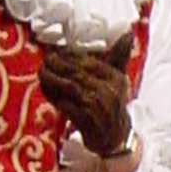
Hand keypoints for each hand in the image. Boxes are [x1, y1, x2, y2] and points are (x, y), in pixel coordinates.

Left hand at [38, 32, 133, 156]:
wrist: (115, 138)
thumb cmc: (114, 105)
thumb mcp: (119, 80)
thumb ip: (119, 56)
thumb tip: (128, 33)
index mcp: (115, 79)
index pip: (89, 62)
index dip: (70, 56)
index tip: (56, 51)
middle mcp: (108, 91)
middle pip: (77, 74)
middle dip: (58, 66)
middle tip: (45, 60)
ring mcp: (97, 107)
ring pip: (69, 88)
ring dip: (53, 80)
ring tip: (42, 73)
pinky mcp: (86, 121)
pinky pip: (66, 105)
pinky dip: (54, 97)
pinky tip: (46, 91)